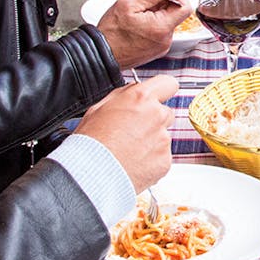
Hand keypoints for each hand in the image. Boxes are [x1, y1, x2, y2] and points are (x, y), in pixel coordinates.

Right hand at [72, 75, 176, 191]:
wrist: (93, 175)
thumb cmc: (91, 142)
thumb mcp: (98, 108)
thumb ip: (122, 95)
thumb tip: (133, 90)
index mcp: (141, 98)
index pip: (168, 83)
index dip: (162, 90)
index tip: (158, 97)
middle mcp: (157, 116)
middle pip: (165, 112)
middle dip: (153, 119)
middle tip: (133, 131)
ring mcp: (163, 139)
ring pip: (163, 136)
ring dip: (151, 141)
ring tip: (128, 150)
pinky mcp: (165, 161)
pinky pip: (162, 156)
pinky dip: (151, 159)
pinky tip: (133, 162)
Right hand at [96, 0, 192, 68]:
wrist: (101, 55)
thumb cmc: (111, 33)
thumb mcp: (129, 4)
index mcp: (162, 28)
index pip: (185, 6)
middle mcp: (165, 39)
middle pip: (173, 12)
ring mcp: (160, 45)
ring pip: (165, 20)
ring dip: (155, 7)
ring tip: (138, 1)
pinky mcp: (154, 49)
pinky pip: (158, 29)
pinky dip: (151, 19)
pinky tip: (137, 14)